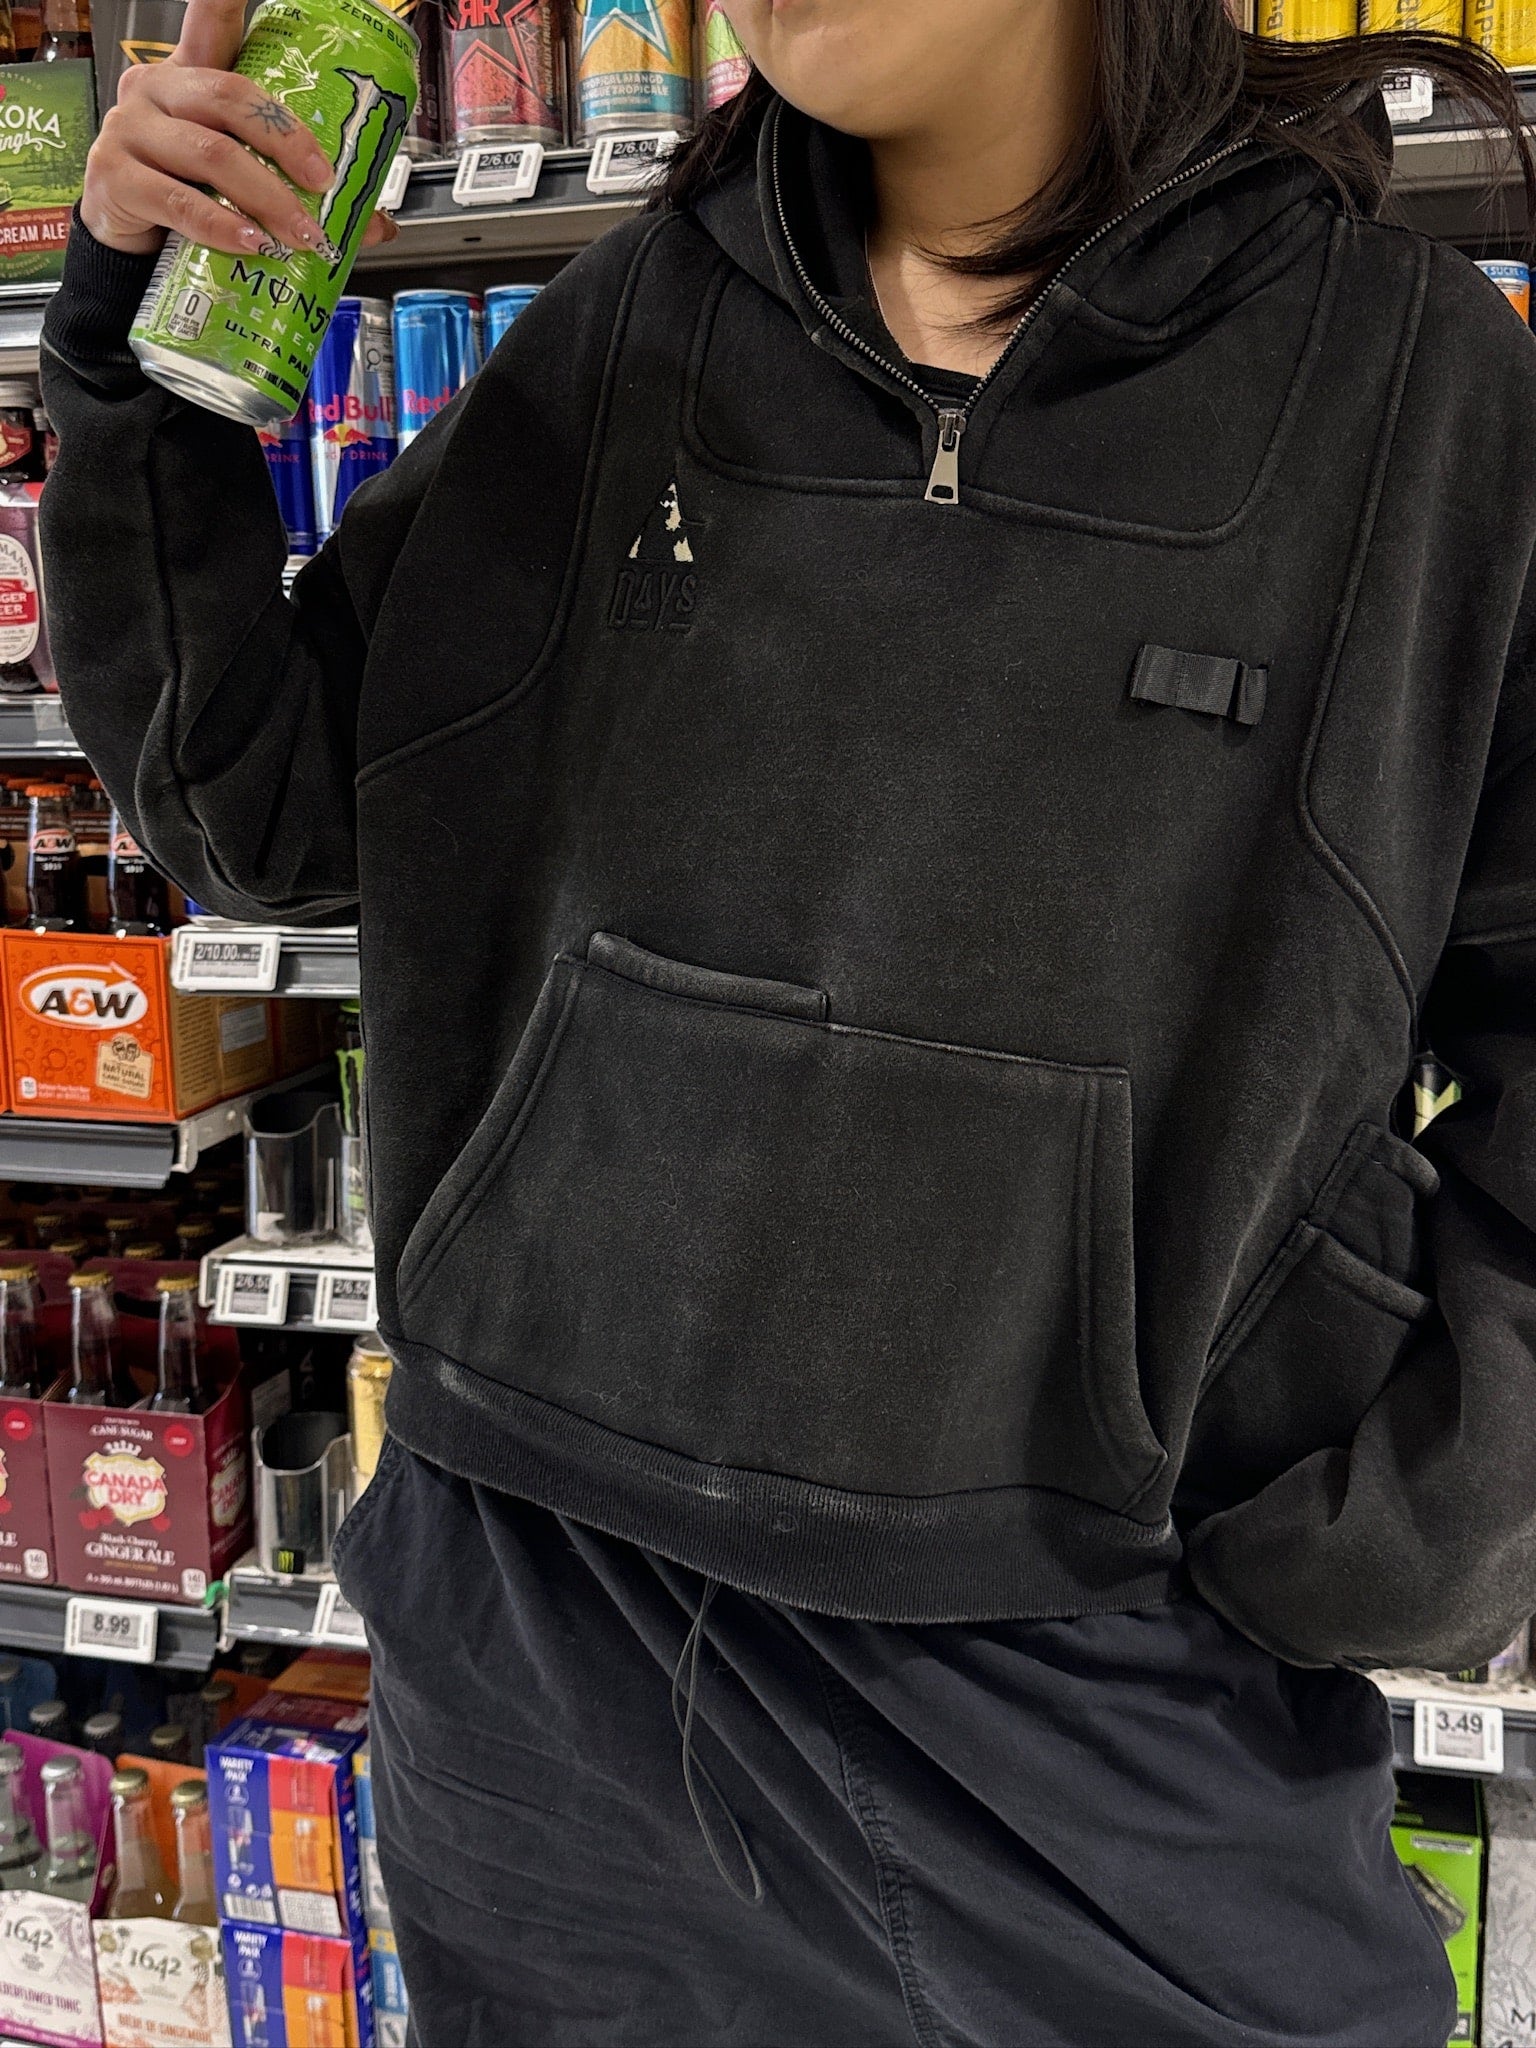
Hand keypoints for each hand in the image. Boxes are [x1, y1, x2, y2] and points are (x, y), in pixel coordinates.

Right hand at [80, 0, 398, 257]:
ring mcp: (130, 129)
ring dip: (267, 198)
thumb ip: (297, 188)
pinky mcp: (115, 177)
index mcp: (192, 74)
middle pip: (230, 98)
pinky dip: (223, 225)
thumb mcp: (242, 178)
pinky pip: (180, 202)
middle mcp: (157, 89)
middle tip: (322, 182)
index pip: (211, 21)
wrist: (131, 241)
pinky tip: (252, 241)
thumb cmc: (188, 192)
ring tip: (300, 233)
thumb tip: (374, 223)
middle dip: (287, 143)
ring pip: (211, 155)